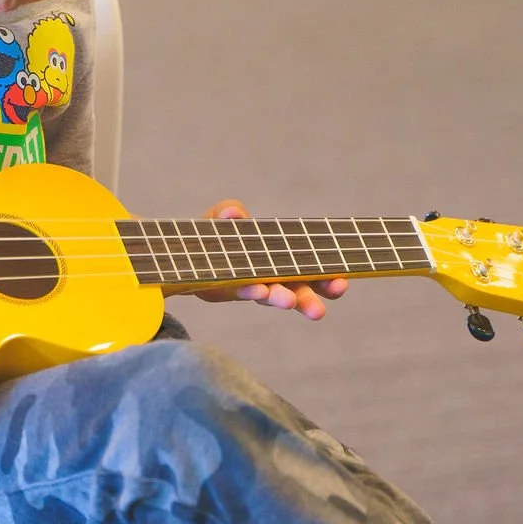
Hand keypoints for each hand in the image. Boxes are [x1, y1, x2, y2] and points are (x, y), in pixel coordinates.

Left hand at [187, 199, 348, 320]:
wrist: (180, 252)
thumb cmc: (211, 235)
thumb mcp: (220, 219)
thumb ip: (227, 212)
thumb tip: (234, 212)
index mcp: (282, 258)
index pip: (312, 269)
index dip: (328, 277)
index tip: (342, 281)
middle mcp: (271, 276)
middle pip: (297, 290)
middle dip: (309, 299)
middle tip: (318, 310)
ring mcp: (250, 284)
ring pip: (273, 295)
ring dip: (282, 299)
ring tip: (289, 302)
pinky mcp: (228, 289)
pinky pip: (243, 291)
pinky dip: (251, 290)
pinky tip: (259, 291)